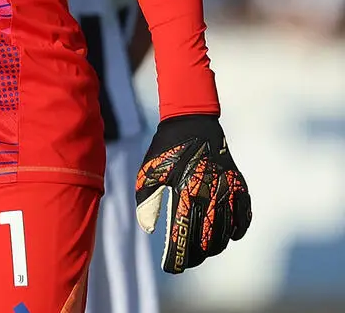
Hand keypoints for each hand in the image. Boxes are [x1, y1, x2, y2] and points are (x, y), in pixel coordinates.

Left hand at [136, 113, 251, 272]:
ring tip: (203, 252)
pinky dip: (237, 230)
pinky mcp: (239, 186)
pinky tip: (228, 236)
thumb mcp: (148, 172)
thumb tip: (149, 229)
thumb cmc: (165, 150)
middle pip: (208, 240)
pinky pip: (244, 216)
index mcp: (185, 192)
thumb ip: (147, 201)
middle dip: (196, 256)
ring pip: (228, 232)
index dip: (178, 257)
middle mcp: (210, 194)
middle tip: (186, 262)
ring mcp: (228, 190)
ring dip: (216, 246)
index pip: (183, 235)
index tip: (172, 268)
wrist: (191, 123)